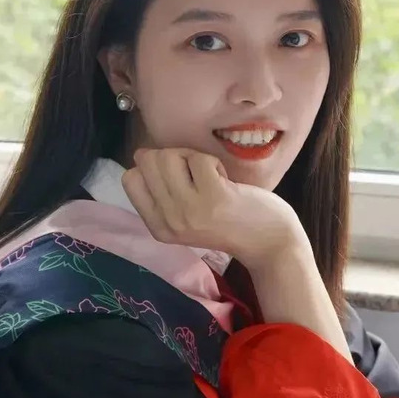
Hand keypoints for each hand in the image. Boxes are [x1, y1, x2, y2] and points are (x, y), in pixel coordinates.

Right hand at [121, 147, 308, 272]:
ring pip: (168, 156)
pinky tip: (224, 180)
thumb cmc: (228, 223)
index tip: (178, 179)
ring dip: (192, 156)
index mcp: (158, 227)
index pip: (130, 179)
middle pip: (148, 162)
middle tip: (196, 173)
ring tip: (209, 175)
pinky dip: (212, 162)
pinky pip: (199, 158)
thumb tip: (142, 155)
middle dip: (173, 156)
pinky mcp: (213, 197)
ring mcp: (189, 210)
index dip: (153, 167)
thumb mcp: (184, 218)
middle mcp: (169, 221)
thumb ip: (163, 193)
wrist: (268, 243)